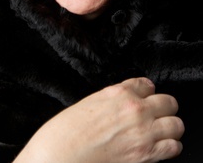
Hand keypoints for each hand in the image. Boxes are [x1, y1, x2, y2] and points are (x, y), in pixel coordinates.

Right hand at [13, 77, 183, 162]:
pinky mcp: (145, 154)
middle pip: (168, 102)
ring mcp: (142, 131)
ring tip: (161, 132)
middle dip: (163, 108)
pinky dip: (170, 147)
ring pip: (176, 124)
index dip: (147, 93)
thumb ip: (114, 98)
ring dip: (170, 127)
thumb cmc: (68, 130)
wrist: (61, 153)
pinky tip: (159, 147)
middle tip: (157, 114)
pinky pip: (174, 147)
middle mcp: (134, 108)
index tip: (145, 98)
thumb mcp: (90, 102)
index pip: (147, 84)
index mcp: (119, 92)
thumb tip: (126, 98)